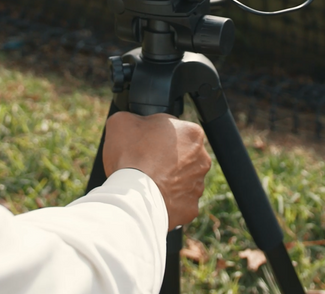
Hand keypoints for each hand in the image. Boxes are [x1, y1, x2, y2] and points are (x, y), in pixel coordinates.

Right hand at [103, 112, 210, 226]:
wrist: (133, 196)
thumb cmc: (130, 156)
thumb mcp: (122, 121)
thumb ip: (135, 117)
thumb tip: (135, 122)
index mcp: (192, 133)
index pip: (175, 130)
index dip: (157, 136)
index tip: (145, 143)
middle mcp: (202, 159)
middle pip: (183, 156)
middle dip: (166, 159)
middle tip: (144, 163)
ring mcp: (198, 185)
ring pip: (183, 180)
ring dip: (169, 180)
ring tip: (147, 182)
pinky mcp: (191, 208)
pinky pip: (179, 202)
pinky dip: (167, 201)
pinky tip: (152, 197)